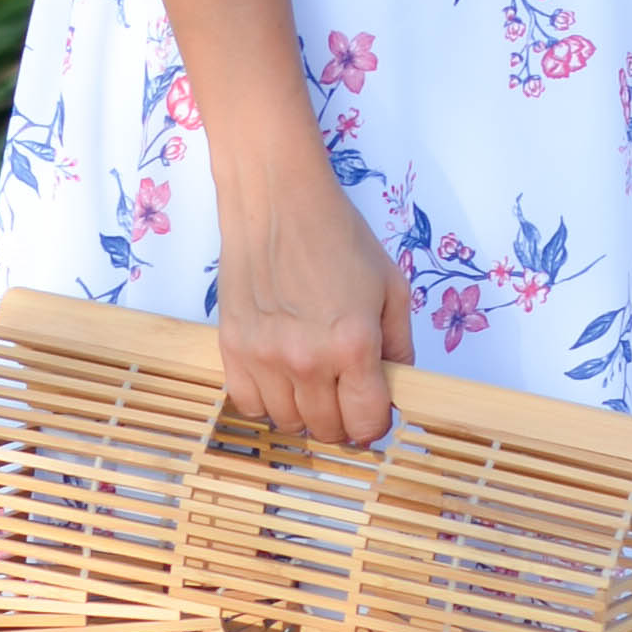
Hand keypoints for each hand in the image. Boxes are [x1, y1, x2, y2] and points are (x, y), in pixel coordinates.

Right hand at [218, 159, 415, 444]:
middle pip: (328, 430)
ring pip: (287, 423)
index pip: (366, 423)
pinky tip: (281, 378)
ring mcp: (264, 357)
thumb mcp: (391, 287)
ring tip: (313, 383)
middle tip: (346, 394)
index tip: (375, 410)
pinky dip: (268, 402)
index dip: (377, 423)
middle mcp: (306, 360)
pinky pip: (249, 405)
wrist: (277, 201)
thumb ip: (399, 346)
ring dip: (306, 413)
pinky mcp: (231, 348)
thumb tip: (398, 388)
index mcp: (353, 344)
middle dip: (344, 421)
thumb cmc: (338, 236)